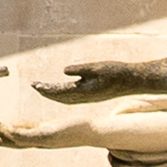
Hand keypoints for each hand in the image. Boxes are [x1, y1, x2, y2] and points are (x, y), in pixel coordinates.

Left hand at [30, 59, 155, 103]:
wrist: (132, 81)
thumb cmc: (115, 71)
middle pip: (60, 97)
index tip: (36, 84)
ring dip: (54, 94)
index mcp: (83, 91)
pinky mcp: (92, 96)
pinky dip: (63, 96)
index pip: (59, 91)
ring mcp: (88, 98)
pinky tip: (62, 93)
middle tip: (35, 85)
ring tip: (43, 89)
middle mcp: (84, 97)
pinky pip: (73, 98)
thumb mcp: (96, 67)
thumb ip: (80, 69)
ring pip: (66, 99)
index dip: (46, 88)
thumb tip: (64, 70)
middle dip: (47, 92)